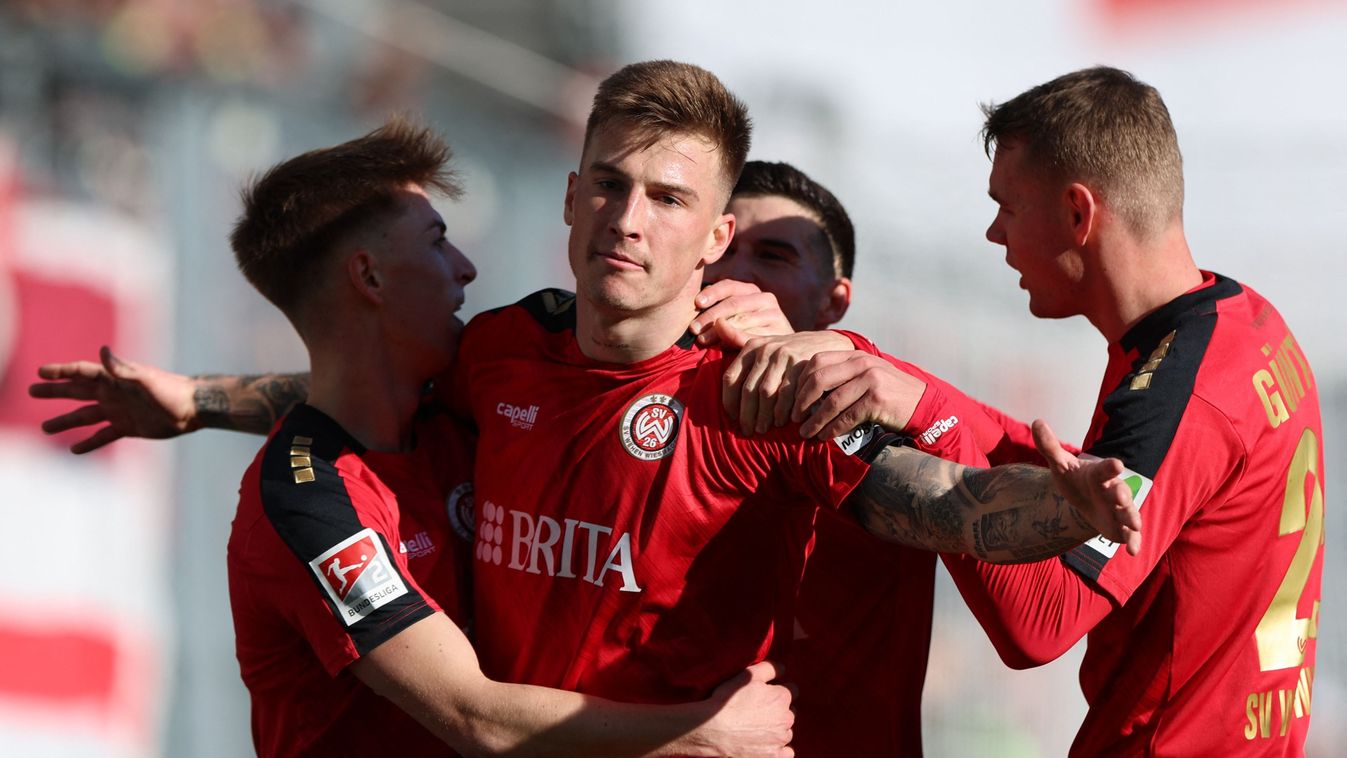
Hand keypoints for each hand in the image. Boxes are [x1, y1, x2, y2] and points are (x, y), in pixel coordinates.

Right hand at [28, 346, 196, 453]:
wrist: (193, 409)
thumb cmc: (171, 391)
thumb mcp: (145, 380)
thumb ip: (122, 369)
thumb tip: (102, 350)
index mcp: (114, 379)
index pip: (82, 373)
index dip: (62, 371)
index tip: (40, 372)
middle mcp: (113, 394)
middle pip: (77, 392)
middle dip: (54, 392)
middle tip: (31, 391)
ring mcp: (119, 411)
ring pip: (85, 416)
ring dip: (65, 421)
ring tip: (44, 427)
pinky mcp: (128, 427)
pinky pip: (103, 436)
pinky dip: (89, 443)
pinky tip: (74, 449)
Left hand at [692, 280, 793, 348]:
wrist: (783, 349)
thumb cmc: (750, 332)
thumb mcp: (735, 317)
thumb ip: (720, 310)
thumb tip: (697, 306)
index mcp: (752, 290)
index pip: (729, 287)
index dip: (712, 293)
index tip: (697, 303)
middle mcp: (765, 298)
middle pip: (733, 304)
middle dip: (711, 316)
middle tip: (694, 329)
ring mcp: (774, 315)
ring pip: (741, 321)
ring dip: (718, 332)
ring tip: (702, 340)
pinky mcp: (779, 332)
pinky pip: (753, 336)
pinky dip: (736, 341)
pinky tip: (722, 347)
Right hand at [692, 660, 793, 757]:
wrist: (713, 730)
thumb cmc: (729, 700)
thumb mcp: (748, 674)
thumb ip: (770, 668)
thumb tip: (783, 669)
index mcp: (782, 697)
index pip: (792, 690)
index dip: (778, 692)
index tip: (765, 696)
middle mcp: (787, 718)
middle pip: (790, 712)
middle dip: (779, 711)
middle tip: (758, 713)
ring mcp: (781, 739)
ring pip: (787, 732)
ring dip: (777, 730)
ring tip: (757, 729)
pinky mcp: (774, 756)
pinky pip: (787, 753)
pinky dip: (780, 749)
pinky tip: (767, 745)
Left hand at [723, 332, 854, 434]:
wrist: (828, 346)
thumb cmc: (790, 351)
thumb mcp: (766, 344)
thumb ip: (739, 339)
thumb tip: (717, 324)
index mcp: (752, 346)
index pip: (731, 378)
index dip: (730, 402)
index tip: (733, 419)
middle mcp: (767, 350)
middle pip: (749, 390)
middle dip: (747, 415)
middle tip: (748, 431)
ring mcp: (785, 357)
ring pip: (767, 395)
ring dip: (764, 416)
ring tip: (763, 429)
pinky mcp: (802, 366)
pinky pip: (788, 395)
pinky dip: (783, 411)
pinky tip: (782, 422)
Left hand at [792, 351, 925, 439]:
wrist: (924, 404)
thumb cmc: (889, 393)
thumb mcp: (866, 376)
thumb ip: (841, 377)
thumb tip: (805, 394)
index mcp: (855, 355)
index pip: (817, 361)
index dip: (800, 382)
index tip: (792, 401)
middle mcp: (862, 363)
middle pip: (819, 378)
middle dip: (801, 400)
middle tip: (794, 418)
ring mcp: (871, 380)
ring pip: (831, 401)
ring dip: (815, 420)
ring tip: (805, 433)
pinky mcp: (878, 400)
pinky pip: (847, 417)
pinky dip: (832, 429)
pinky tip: (824, 436)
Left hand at [1032, 419, 1141, 554]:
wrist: (1084, 499)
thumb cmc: (1074, 478)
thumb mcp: (1060, 463)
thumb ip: (1049, 446)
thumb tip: (1037, 422)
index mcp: (1098, 474)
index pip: (1105, 468)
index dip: (1109, 467)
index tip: (1116, 464)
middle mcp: (1112, 490)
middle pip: (1120, 491)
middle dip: (1122, 494)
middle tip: (1121, 496)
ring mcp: (1118, 509)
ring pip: (1128, 512)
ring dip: (1132, 518)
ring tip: (1135, 525)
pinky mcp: (1120, 527)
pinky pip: (1128, 534)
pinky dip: (1132, 541)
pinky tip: (1133, 551)